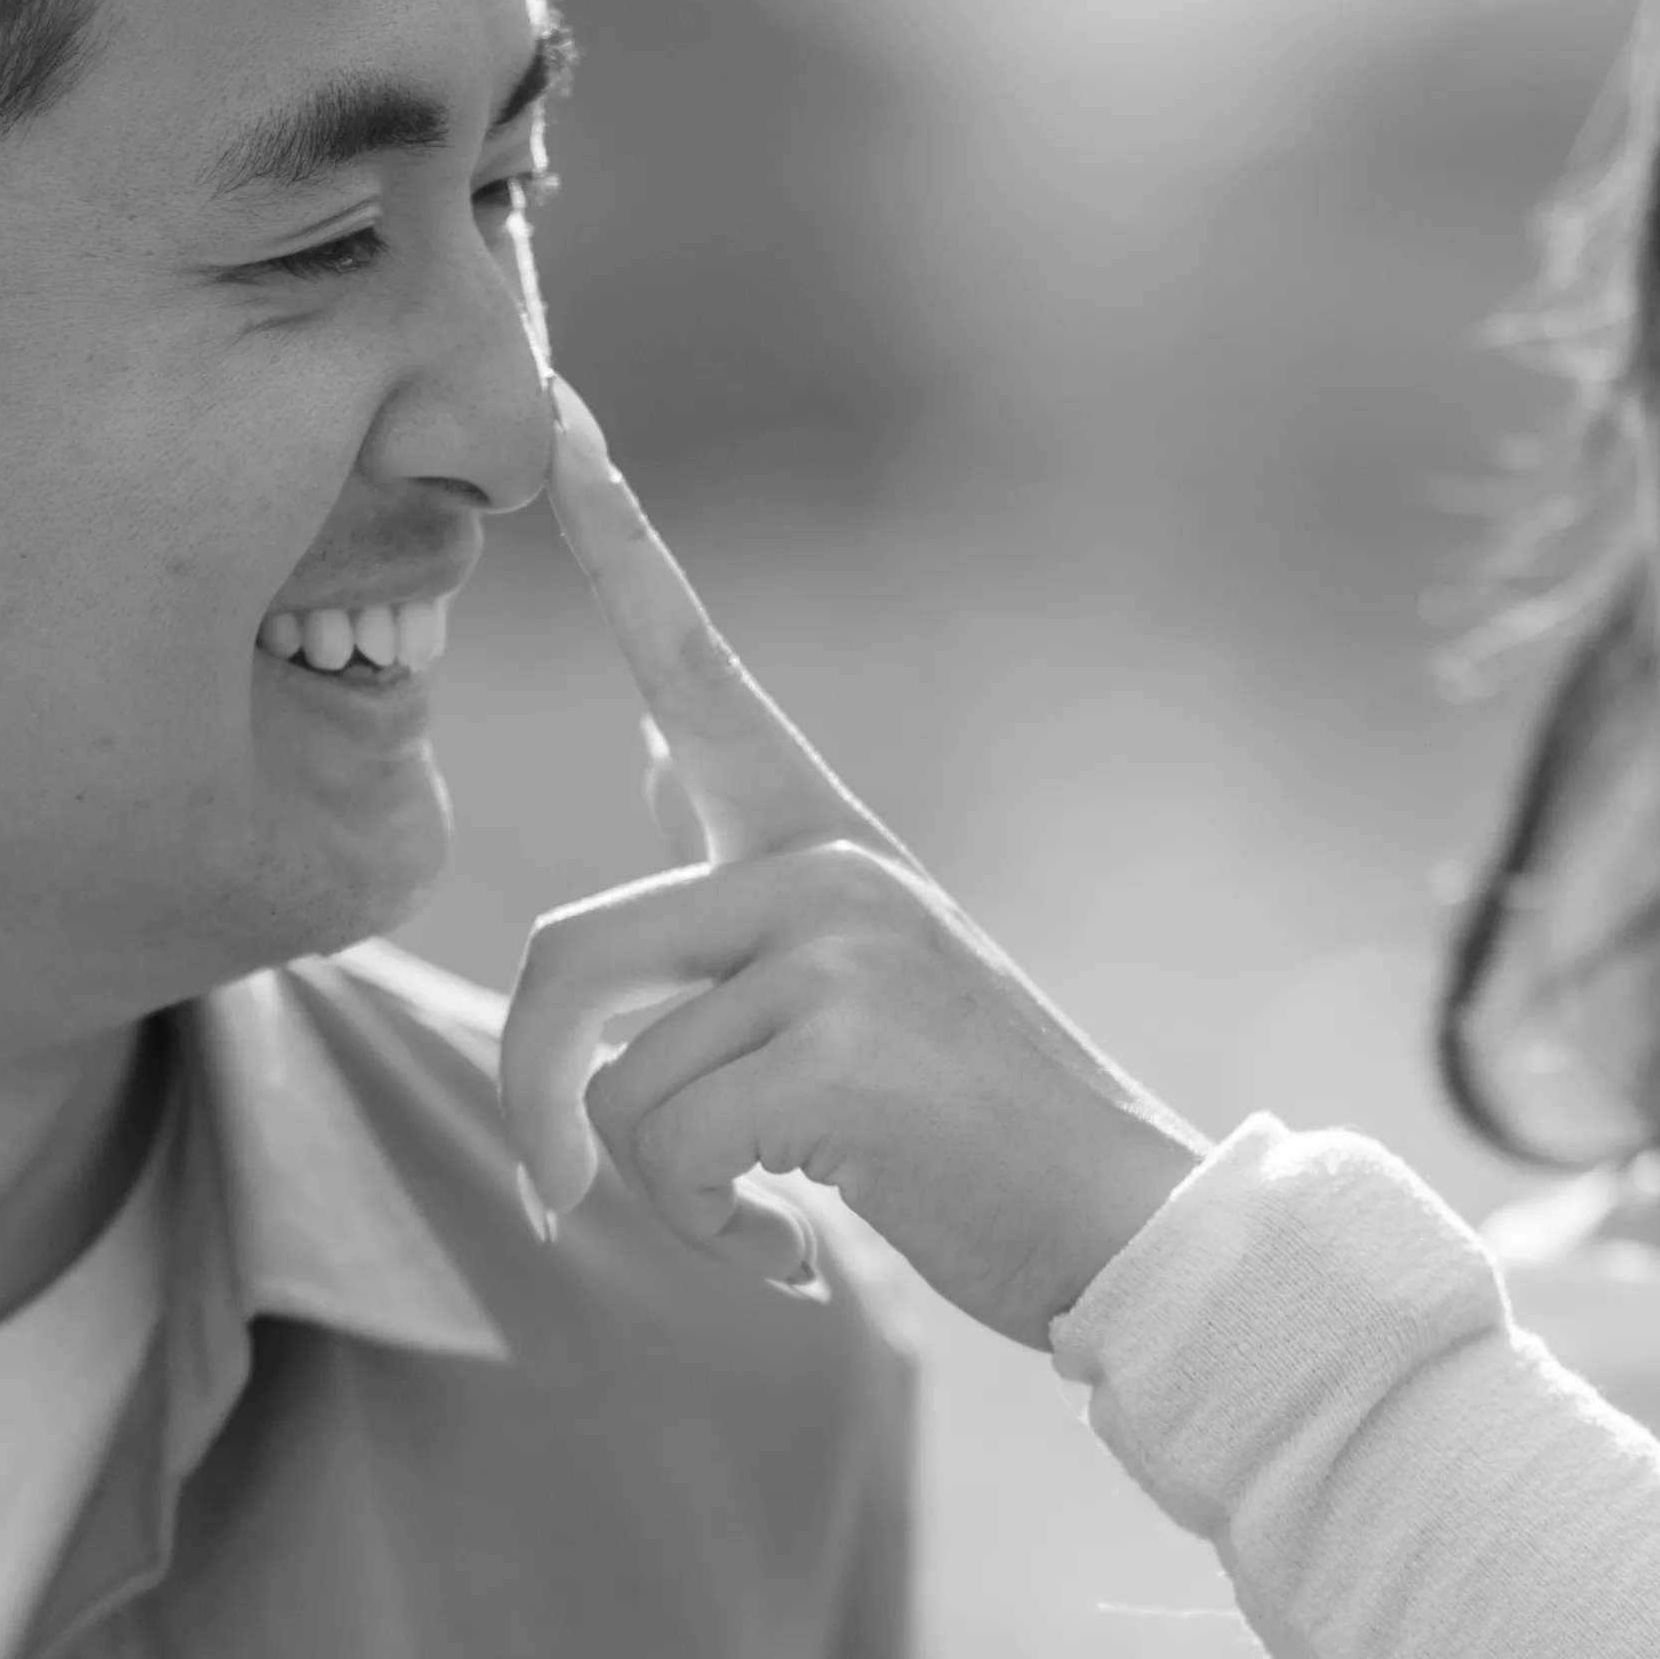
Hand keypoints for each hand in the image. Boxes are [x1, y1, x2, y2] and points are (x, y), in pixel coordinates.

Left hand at [498, 397, 1203, 1347]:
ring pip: (615, 1082)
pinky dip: (708, 1234)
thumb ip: (748, 868)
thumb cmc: (974, 1130)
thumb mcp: (865, 977)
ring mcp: (835, 944)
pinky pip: (667, 1151)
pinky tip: (794, 1252)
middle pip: (569, 957)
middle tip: (546, 1200)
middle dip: (535, 1100)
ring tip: (762, 1216)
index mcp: (820, 837)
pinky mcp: (835, 1045)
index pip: (692, 665)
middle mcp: (823, 864)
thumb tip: (654, 749)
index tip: (547, 406)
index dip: (612, 536)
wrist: (1124, 1226)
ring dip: (656, 1196)